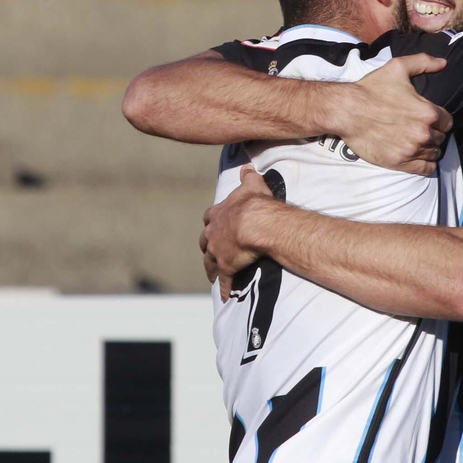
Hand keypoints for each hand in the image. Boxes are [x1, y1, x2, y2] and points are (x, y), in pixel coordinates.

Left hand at [200, 165, 271, 297]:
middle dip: (208, 247)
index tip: (213, 225)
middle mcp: (213, 233)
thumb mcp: (252, 184)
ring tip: (213, 276)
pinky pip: (224, 280)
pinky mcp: (226, 267)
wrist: (257, 223)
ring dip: (211, 269)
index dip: (212, 222)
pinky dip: (224, 288)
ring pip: (210, 262)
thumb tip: (247, 166)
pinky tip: (225, 296)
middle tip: (211, 252)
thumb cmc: (256, 203)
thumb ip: (248, 176)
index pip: (209, 217)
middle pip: (205, 241)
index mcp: (219, 214)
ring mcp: (218, 251)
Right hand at [333, 54, 453, 175]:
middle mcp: (423, 133)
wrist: (347, 110)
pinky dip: (426, 164)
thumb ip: (423, 62)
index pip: (448, 122)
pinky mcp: (399, 162)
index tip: (429, 119)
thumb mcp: (397, 68)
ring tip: (417, 142)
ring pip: (434, 154)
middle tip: (420, 129)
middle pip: (441, 138)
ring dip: (429, 148)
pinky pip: (426, 169)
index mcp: (428, 112)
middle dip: (433, 133)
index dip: (439, 120)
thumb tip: (443, 62)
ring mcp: (411, 150)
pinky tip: (418, 157)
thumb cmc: (371, 89)